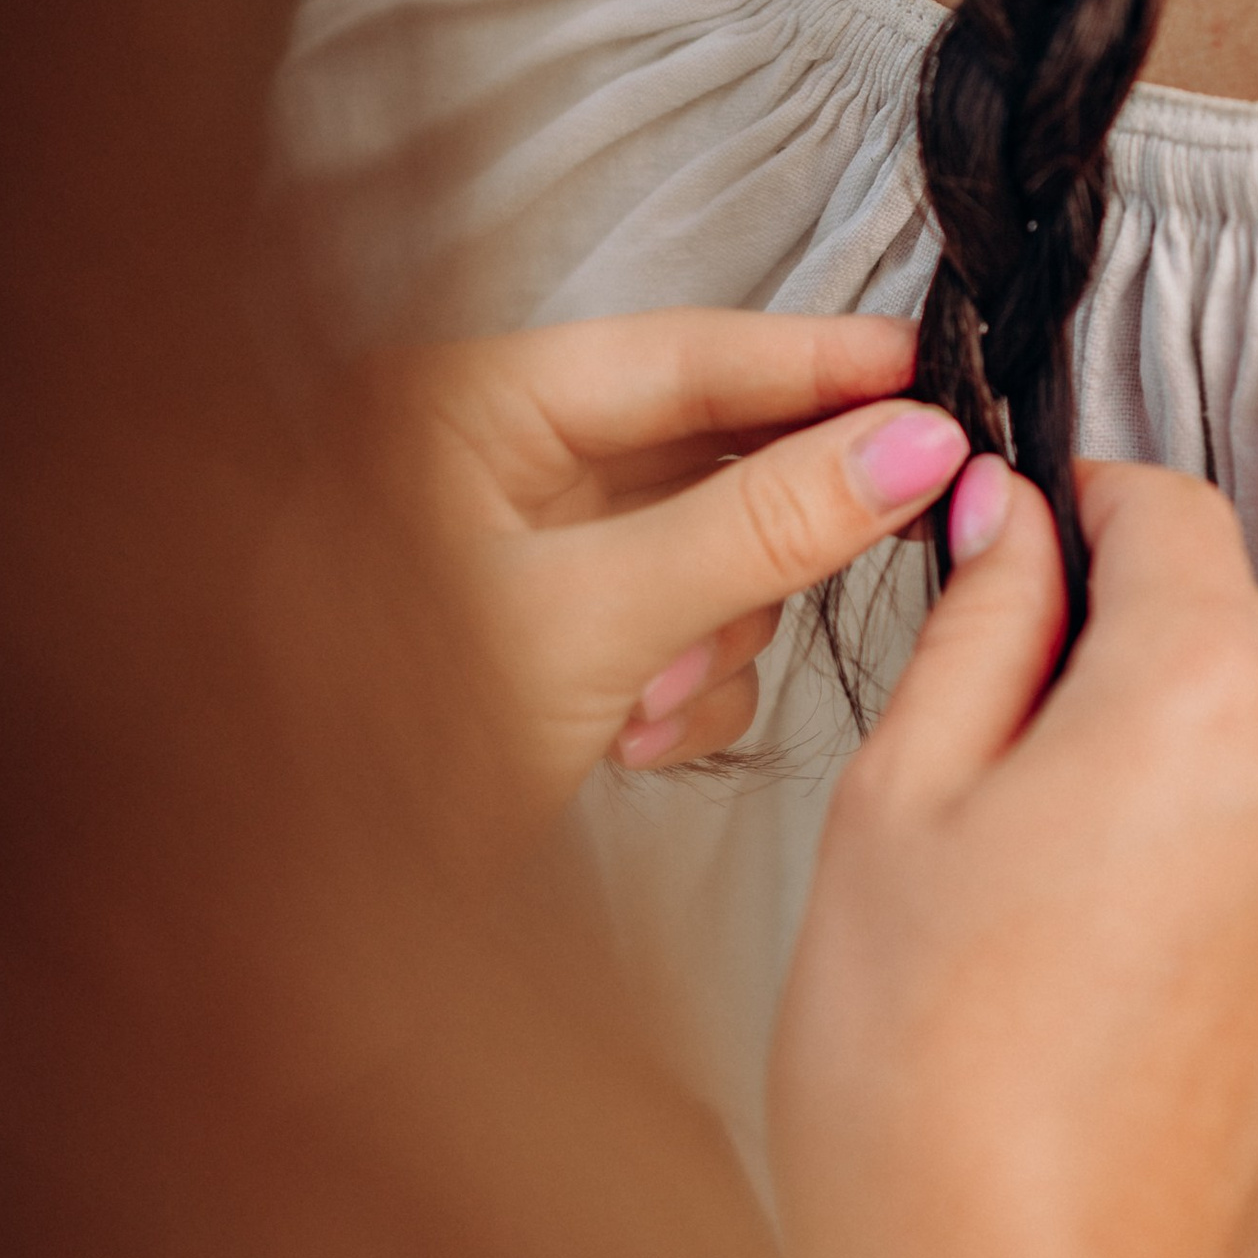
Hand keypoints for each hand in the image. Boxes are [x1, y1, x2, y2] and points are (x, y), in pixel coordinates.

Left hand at [388, 311, 968, 820]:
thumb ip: (760, 528)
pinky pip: (675, 621)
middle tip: (891, 524)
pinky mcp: (550, 632)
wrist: (321, 904)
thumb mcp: (591, 624)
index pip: (681, 353)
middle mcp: (492, 459)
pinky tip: (633, 739)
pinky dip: (683, 683)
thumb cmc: (386, 741)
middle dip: (766, 528)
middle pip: (704, 447)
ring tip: (656, 701)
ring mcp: (522, 549)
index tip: (935, 372)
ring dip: (716, 629)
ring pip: (706, 543)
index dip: (818, 364)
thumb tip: (910, 446)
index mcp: (463, 405)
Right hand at [773, 455, 1257, 1257]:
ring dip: (1160, 775)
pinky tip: (1083, 982)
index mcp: (1210, 696)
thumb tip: (1011, 516)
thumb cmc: (920, 1076)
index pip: (1174, 512)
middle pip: (1228, 637)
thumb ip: (980, 625)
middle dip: (1115, 650)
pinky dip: (1198, 887)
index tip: (1009, 542)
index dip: (1078, 507)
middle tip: (974, 746)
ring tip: (1018, 895)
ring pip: (1257, 767)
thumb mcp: (901, 800)